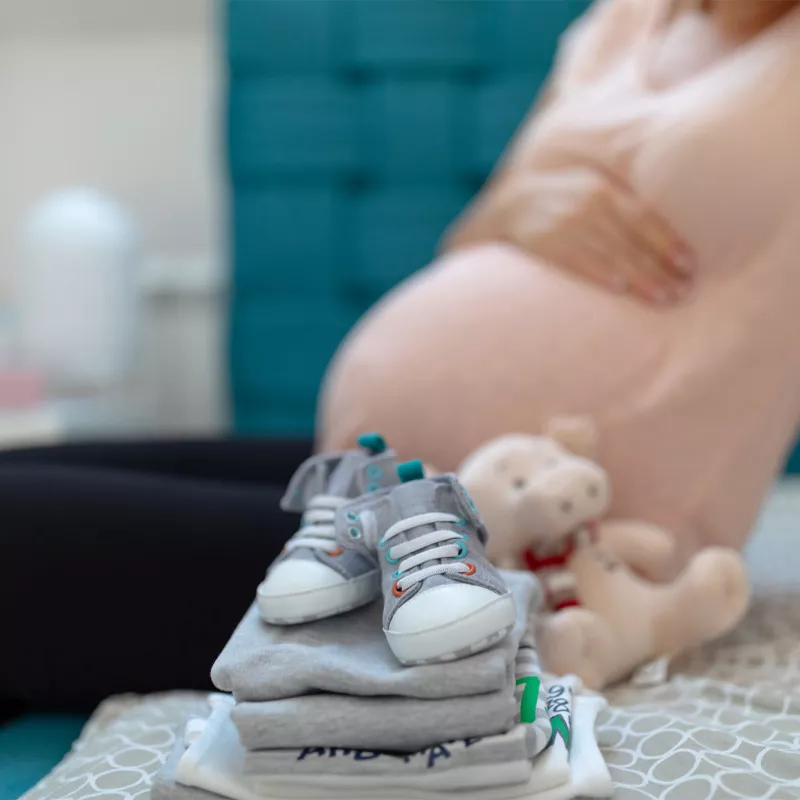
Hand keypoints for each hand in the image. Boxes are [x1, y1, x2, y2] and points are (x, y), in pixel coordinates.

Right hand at [444, 163, 694, 305]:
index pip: (643, 216)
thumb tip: (661, 234)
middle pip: (631, 238)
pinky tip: (619, 287)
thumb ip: (617, 206)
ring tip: (663, 298)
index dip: (668, 242)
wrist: (500, 210)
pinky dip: (598, 272)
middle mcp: (583, 201)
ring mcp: (561, 221)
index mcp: (599, 187)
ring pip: (610, 252)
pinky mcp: (541, 240)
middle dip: (660, 267)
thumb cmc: (553, 207)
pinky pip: (576, 259)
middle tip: (683, 291)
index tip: (689, 265)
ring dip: (640, 277)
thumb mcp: (585, 190)